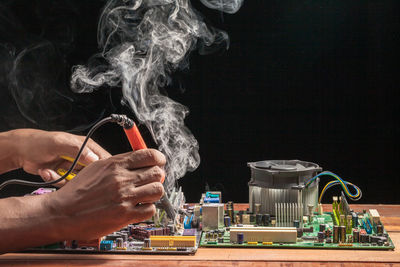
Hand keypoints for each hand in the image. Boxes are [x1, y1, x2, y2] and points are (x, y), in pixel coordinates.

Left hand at [11, 129, 110, 185]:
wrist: (20, 151)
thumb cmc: (38, 142)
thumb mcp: (59, 143)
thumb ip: (78, 150)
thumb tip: (96, 159)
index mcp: (88, 146)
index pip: (105, 160)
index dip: (102, 170)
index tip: (92, 177)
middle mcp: (84, 157)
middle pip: (94, 174)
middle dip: (80, 179)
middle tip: (65, 175)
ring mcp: (74, 167)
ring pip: (80, 182)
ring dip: (63, 180)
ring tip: (50, 171)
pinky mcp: (66, 175)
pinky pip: (68, 185)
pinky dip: (55, 181)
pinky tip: (46, 171)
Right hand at [50, 149, 164, 239]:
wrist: (61, 213)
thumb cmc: (78, 191)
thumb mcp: (97, 168)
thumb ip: (119, 163)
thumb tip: (140, 161)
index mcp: (115, 164)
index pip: (150, 155)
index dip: (159, 159)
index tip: (159, 163)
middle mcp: (122, 179)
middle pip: (157, 173)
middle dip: (156, 177)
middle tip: (150, 182)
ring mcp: (124, 197)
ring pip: (158, 190)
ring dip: (154, 193)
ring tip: (144, 195)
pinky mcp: (124, 215)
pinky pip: (150, 210)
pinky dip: (147, 209)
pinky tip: (138, 208)